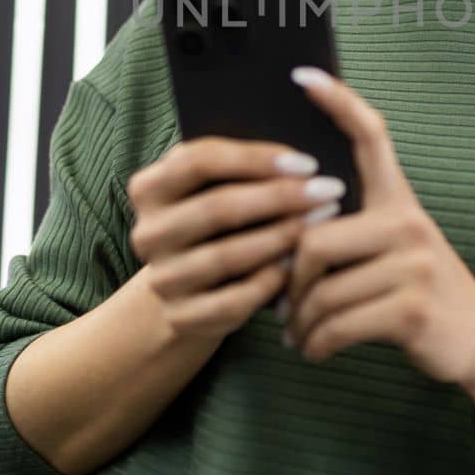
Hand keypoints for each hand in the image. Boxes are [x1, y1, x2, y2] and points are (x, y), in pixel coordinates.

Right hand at [128, 136, 347, 341]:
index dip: (254, 158)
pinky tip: (296, 267)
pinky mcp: (180, 316)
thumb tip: (298, 158)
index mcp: (149, 188)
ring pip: (225, 256)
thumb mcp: (214, 187)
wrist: (188, 286)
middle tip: (327, 192)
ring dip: (280, 238)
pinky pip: (231, 302)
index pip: (197, 161)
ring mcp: (161, 279)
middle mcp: (147, 233)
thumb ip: (241, 168)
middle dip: (279, 198)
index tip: (307, 163)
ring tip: (320, 224)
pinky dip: (267, 283)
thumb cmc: (215, 221)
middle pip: (216, 208)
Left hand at [281, 66, 474, 384]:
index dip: (338, 102)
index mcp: (400, 200)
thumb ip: (353, 232)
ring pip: (323, 293)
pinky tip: (314, 350)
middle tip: (281, 306)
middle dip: (289, 282)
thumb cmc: (421, 292)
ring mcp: (413, 267)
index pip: (371, 136)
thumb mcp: (398, 248)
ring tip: (296, 334)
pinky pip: (338, 326)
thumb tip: (283, 232)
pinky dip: (316, 344)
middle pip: (314, 242)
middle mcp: (407, 224)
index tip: (302, 74)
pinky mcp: (412, 310)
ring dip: (300, 322)